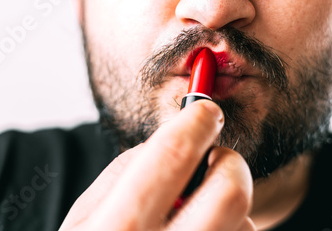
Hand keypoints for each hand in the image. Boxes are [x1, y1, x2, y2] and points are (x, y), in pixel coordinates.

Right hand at [59, 100, 255, 230]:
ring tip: (192, 220)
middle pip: (230, 193)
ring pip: (245, 226)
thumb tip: (181, 137)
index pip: (173, 155)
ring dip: (227, 211)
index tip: (207, 110)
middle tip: (215, 160)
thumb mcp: (85, 216)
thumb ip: (127, 170)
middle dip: (229, 163)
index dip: (197, 121)